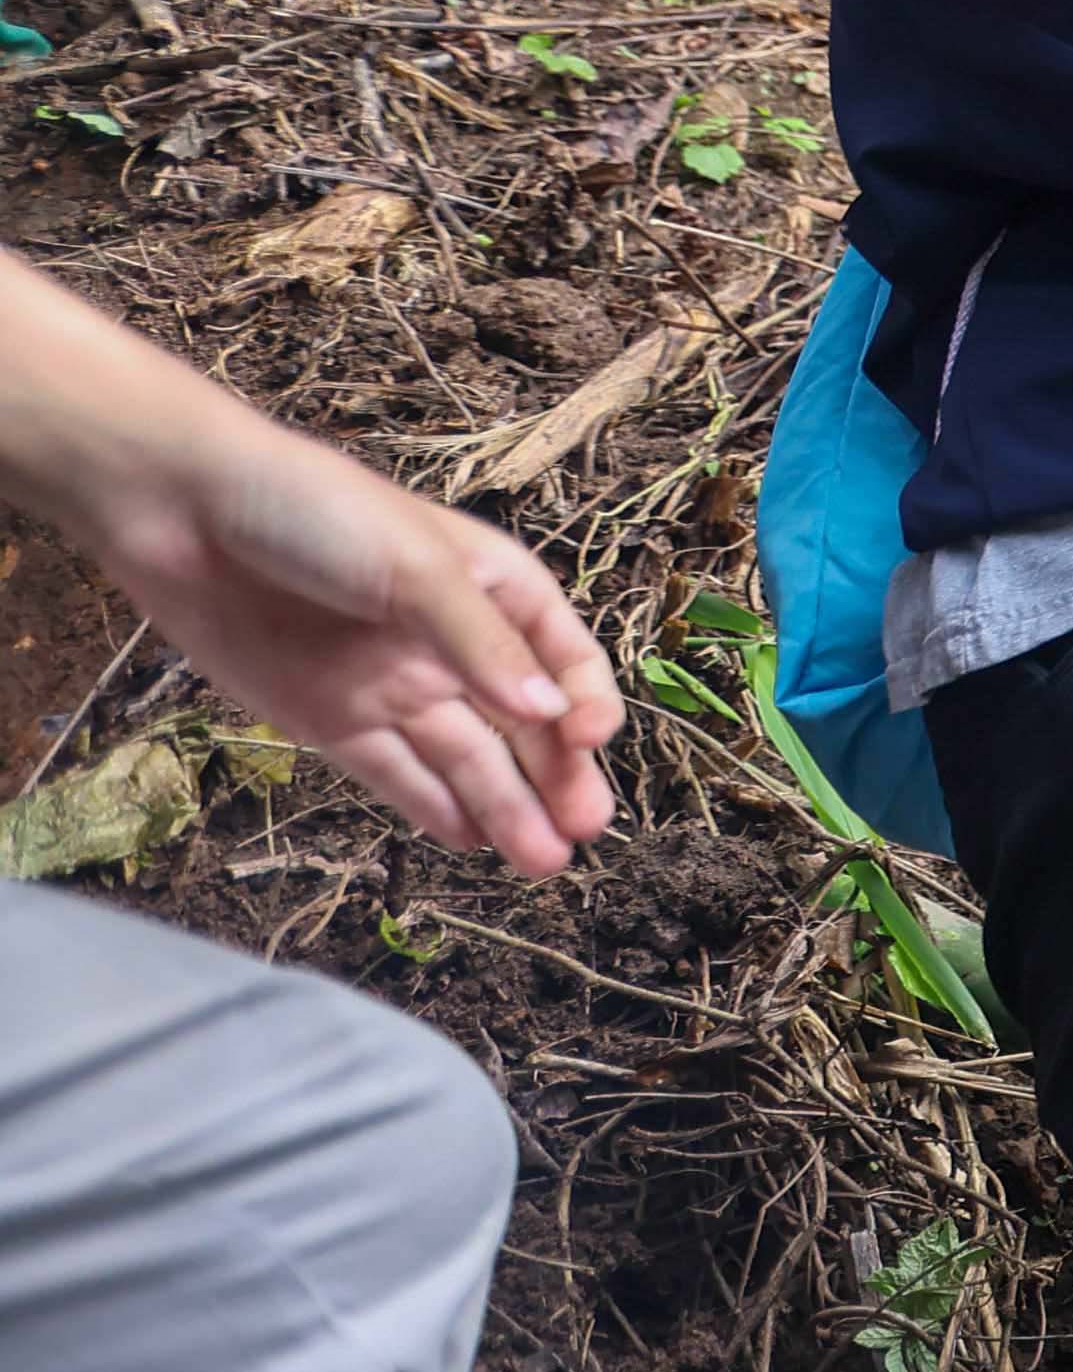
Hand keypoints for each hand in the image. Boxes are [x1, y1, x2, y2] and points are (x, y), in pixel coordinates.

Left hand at [76, 390, 618, 873]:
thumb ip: (481, 644)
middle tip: (586, 826)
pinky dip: (432, 806)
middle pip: (520, 720)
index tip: (591, 738)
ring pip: (464, 758)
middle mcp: (449, 643)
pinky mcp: (330, 718)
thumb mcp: (415, 566)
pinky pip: (393, 772)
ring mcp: (391, 683)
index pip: (561, 655)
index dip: (584, 698)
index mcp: (490, 586)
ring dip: (506, 806)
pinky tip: (470, 839)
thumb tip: (550, 712)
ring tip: (541, 861)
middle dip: (558, 773)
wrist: (182, 514)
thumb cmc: (313, 509)